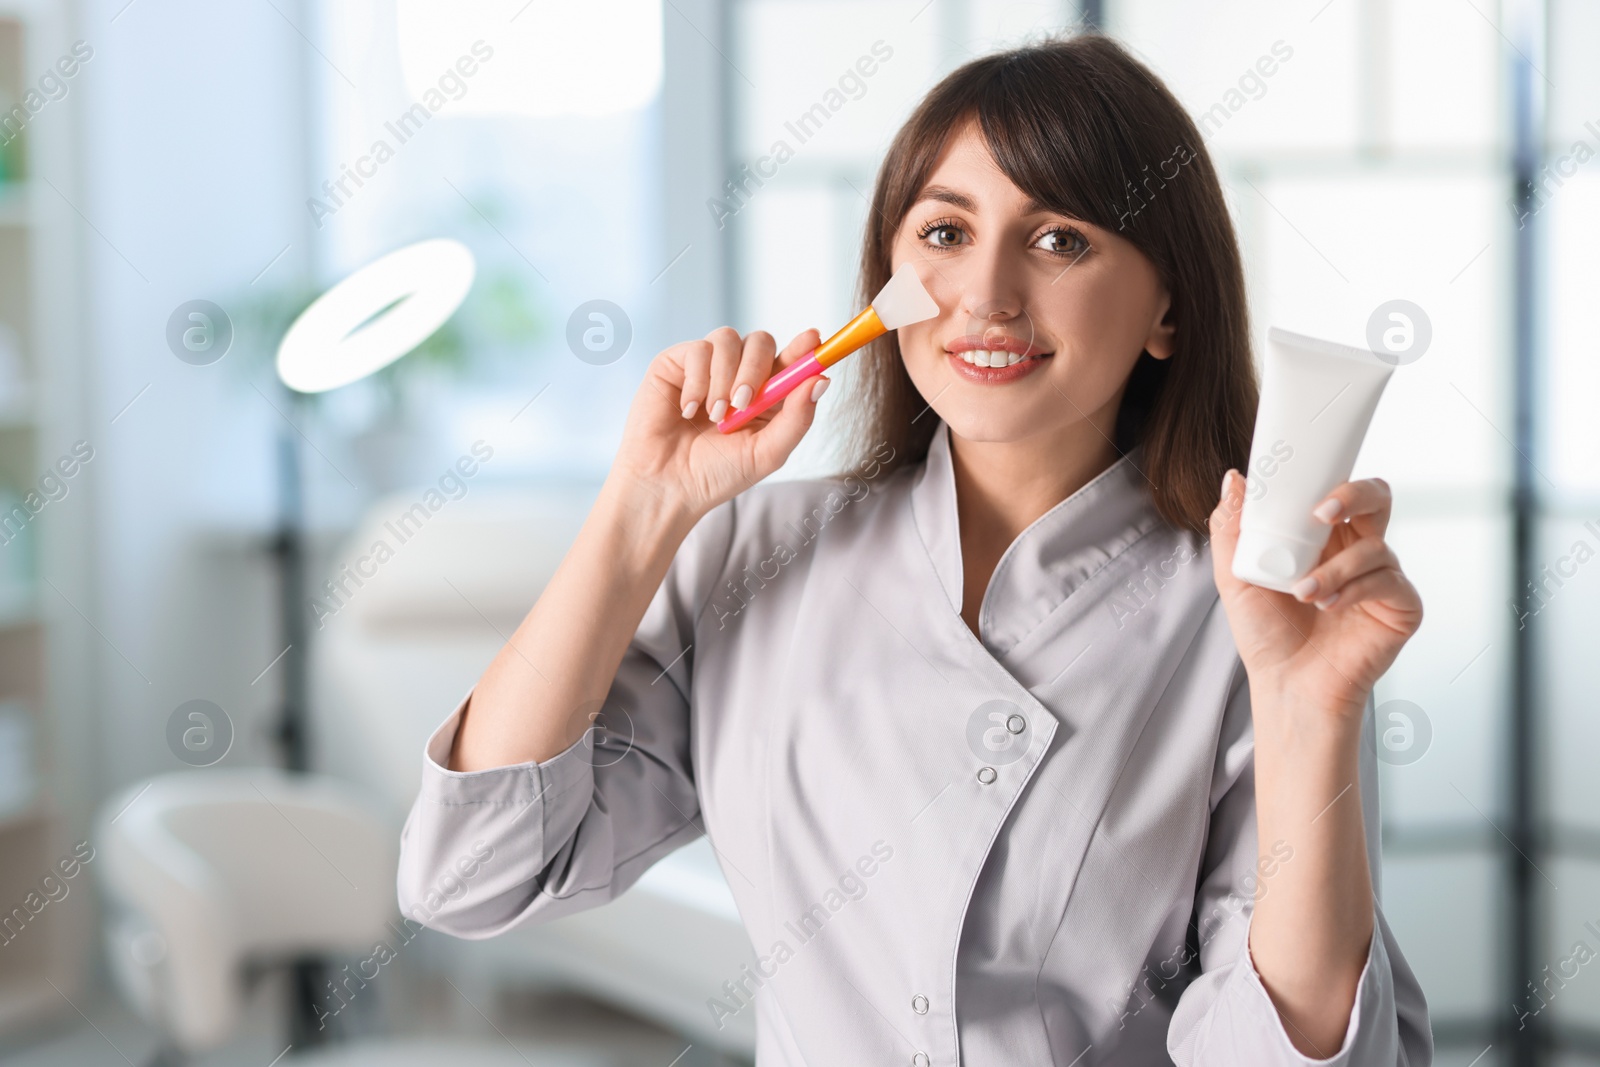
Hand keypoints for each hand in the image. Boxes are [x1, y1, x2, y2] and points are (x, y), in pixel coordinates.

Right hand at [611, 326, 826, 520]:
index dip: (803, 347)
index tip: (814, 339)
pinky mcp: (676, 363)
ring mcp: (707, 367)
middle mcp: (738, 375)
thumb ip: (797, 418)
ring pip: (728, 339)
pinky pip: (698, 349)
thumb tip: (821, 380)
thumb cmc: (716, 474)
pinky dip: (697, 382)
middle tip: (744, 402)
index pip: (790, 360)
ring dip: (724, 378)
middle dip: (756, 367)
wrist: (667, 486)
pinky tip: (688, 411)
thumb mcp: (767, 453)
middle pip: (760, 341)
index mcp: (766, 395)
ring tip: (715, 416)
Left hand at [1210, 471, 1422, 720]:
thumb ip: (1233, 529)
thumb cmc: (1268, 635)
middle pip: (1377, 497)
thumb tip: (1234, 481)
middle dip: (1354, 495)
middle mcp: (1357, 551)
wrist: (1288, 685)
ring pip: (1376, 546)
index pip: (1337, 490)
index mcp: (1324, 538)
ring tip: (1304, 594)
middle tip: (1321, 513)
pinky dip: (1355, 589)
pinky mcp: (1400, 606)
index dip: (1326, 478)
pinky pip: (1388, 580)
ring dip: (1336, 568)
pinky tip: (1329, 605)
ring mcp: (1381, 577)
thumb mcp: (1237, 576)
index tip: (1299, 480)